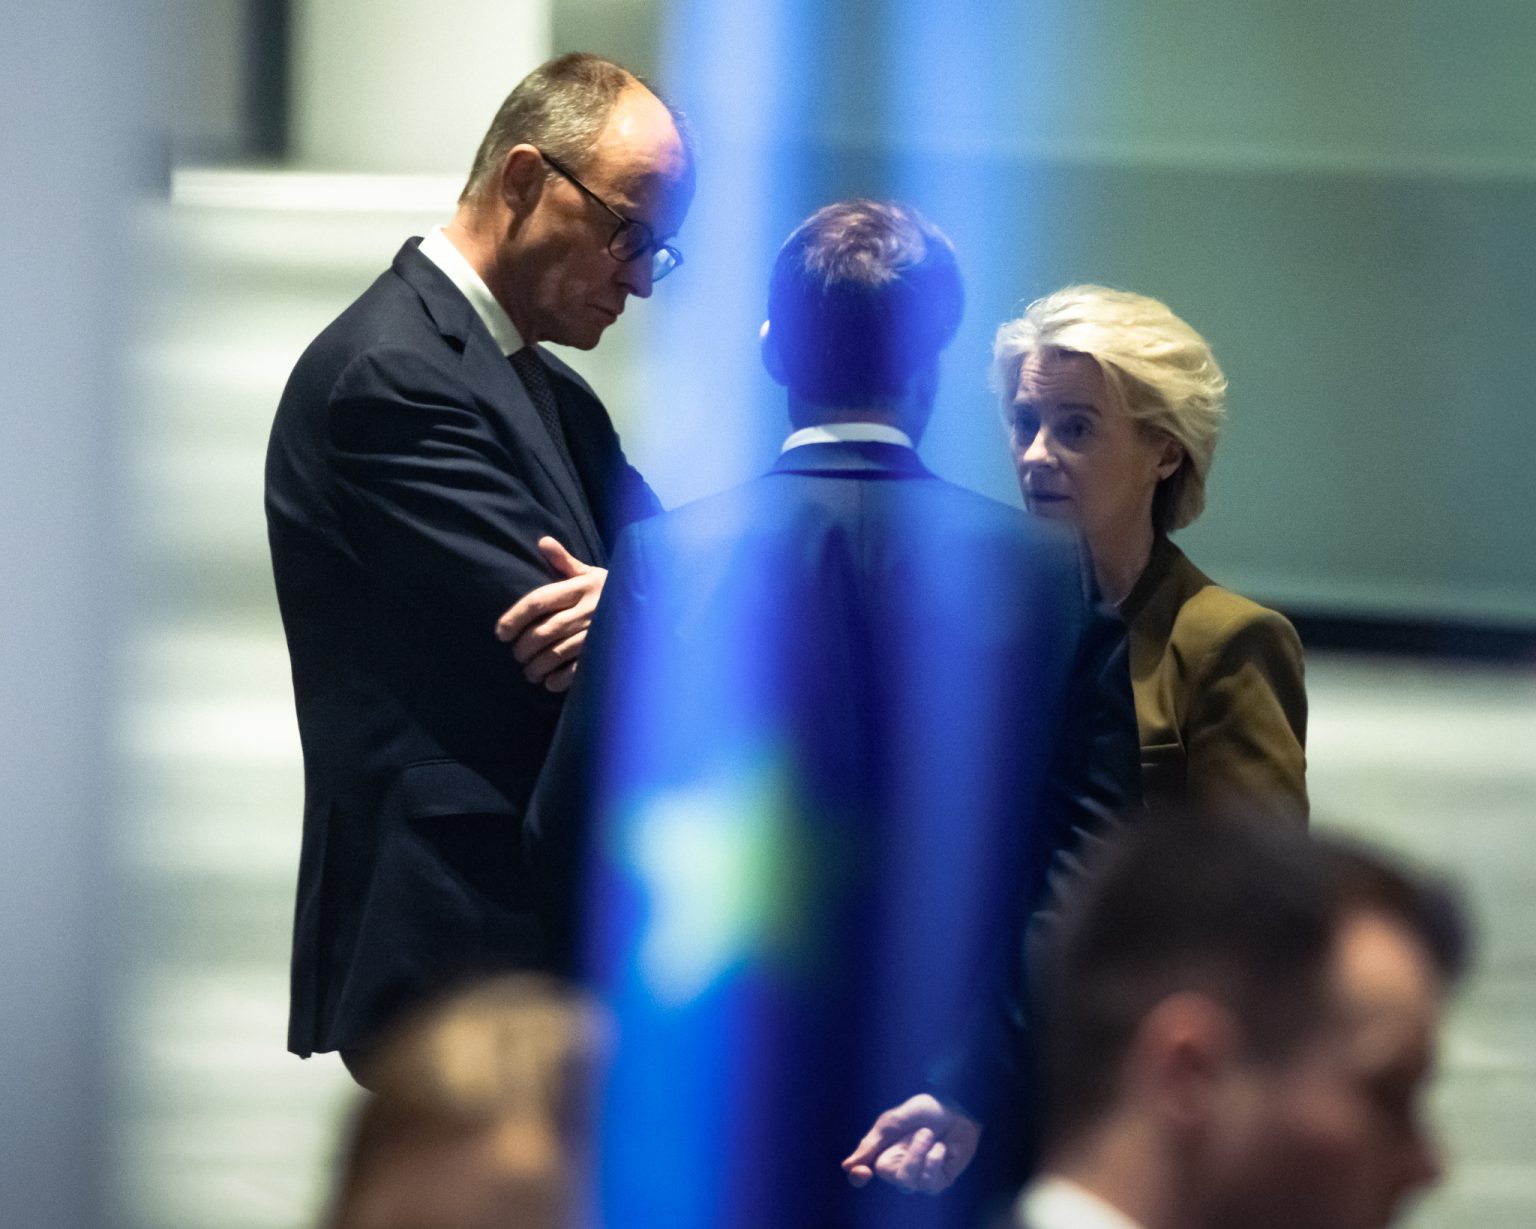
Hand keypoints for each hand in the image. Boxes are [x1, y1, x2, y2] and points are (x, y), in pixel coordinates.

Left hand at [494, 537, 605, 692]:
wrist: (648, 608)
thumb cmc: (610, 591)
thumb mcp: (590, 573)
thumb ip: (564, 561)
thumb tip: (543, 541)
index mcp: (581, 588)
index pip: (539, 601)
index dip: (515, 617)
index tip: (501, 632)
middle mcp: (587, 610)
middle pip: (544, 631)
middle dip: (523, 647)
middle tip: (517, 654)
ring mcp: (596, 634)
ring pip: (556, 654)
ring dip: (536, 666)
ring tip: (529, 671)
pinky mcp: (604, 654)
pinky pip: (576, 671)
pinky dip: (558, 680)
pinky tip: (549, 682)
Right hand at [841, 1094, 980, 1195]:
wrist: (957, 1107)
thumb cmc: (925, 1109)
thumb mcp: (893, 1120)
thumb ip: (871, 1143)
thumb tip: (846, 1166)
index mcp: (883, 1153)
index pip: (861, 1176)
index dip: (858, 1177)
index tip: (863, 1172)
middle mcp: (899, 1168)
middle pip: (894, 1179)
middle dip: (910, 1156)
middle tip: (924, 1132)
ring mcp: (919, 1177)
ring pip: (911, 1183)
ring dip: (923, 1154)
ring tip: (933, 1135)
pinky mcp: (938, 1181)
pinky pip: (930, 1183)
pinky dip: (936, 1160)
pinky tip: (942, 1148)